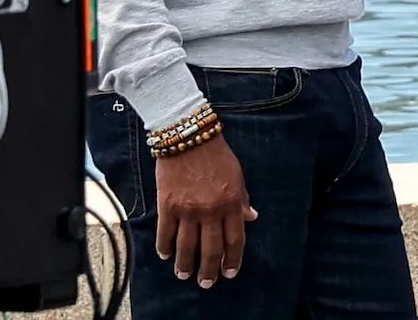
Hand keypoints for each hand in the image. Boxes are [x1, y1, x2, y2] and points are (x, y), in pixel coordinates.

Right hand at [155, 137, 257, 288]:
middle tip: (207, 283)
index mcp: (231, 202)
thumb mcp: (237, 174)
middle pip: (211, 249)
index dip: (233, 259)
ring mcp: (188, 209)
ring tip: (185, 275)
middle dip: (210, 270)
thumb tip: (251, 218)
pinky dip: (165, 248)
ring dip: (186, 265)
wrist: (188, 135)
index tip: (230, 272)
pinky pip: (166, 234)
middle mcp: (211, 209)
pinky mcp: (167, 205)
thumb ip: (242, 199)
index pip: (235, 239)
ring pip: (187, 247)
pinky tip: (166, 255)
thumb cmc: (216, 153)